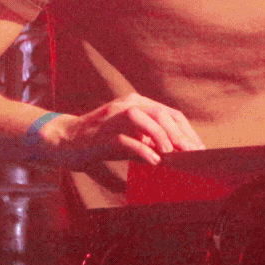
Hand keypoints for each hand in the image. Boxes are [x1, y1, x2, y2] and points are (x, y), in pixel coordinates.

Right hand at [40, 93, 204, 168]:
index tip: (199, 149)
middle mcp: (128, 104)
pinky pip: (126, 139)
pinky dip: (143, 150)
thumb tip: (176, 155)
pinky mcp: (102, 133)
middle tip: (193, 154)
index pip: (170, 113)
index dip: (187, 131)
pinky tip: (153, 161)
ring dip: (163, 138)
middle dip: (181, 135)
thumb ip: (150, 141)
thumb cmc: (100, 141)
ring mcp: (114, 116)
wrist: (65, 140)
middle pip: (162, 114)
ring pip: (147, 119)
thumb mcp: (130, 138)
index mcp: (137, 103)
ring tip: (173, 155)